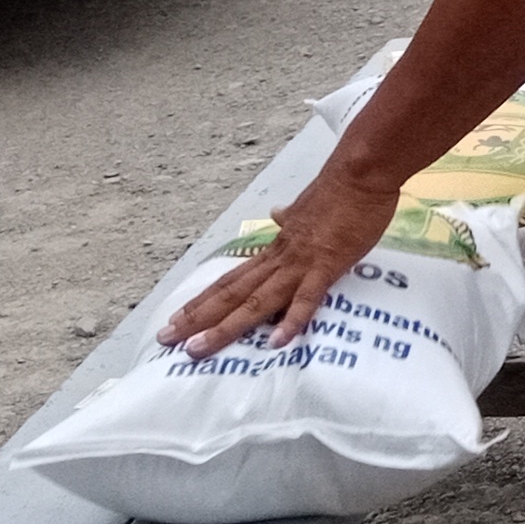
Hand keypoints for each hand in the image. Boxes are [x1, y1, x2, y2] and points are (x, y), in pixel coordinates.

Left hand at [160, 163, 398, 356]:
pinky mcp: (326, 266)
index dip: (203, 301)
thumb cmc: (339, 191)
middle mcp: (279, 259)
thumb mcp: (306, 207)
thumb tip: (276, 212)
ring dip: (225, 327)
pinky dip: (291, 321)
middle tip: (165, 340)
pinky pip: (307, 299)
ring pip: (256, 301)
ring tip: (198, 349)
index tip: (177, 318)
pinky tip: (276, 343)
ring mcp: (300, 264)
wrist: (360, 174)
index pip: (232, 280)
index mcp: (276, 249)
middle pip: (231, 294)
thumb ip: (290, 216)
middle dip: (197, 319)